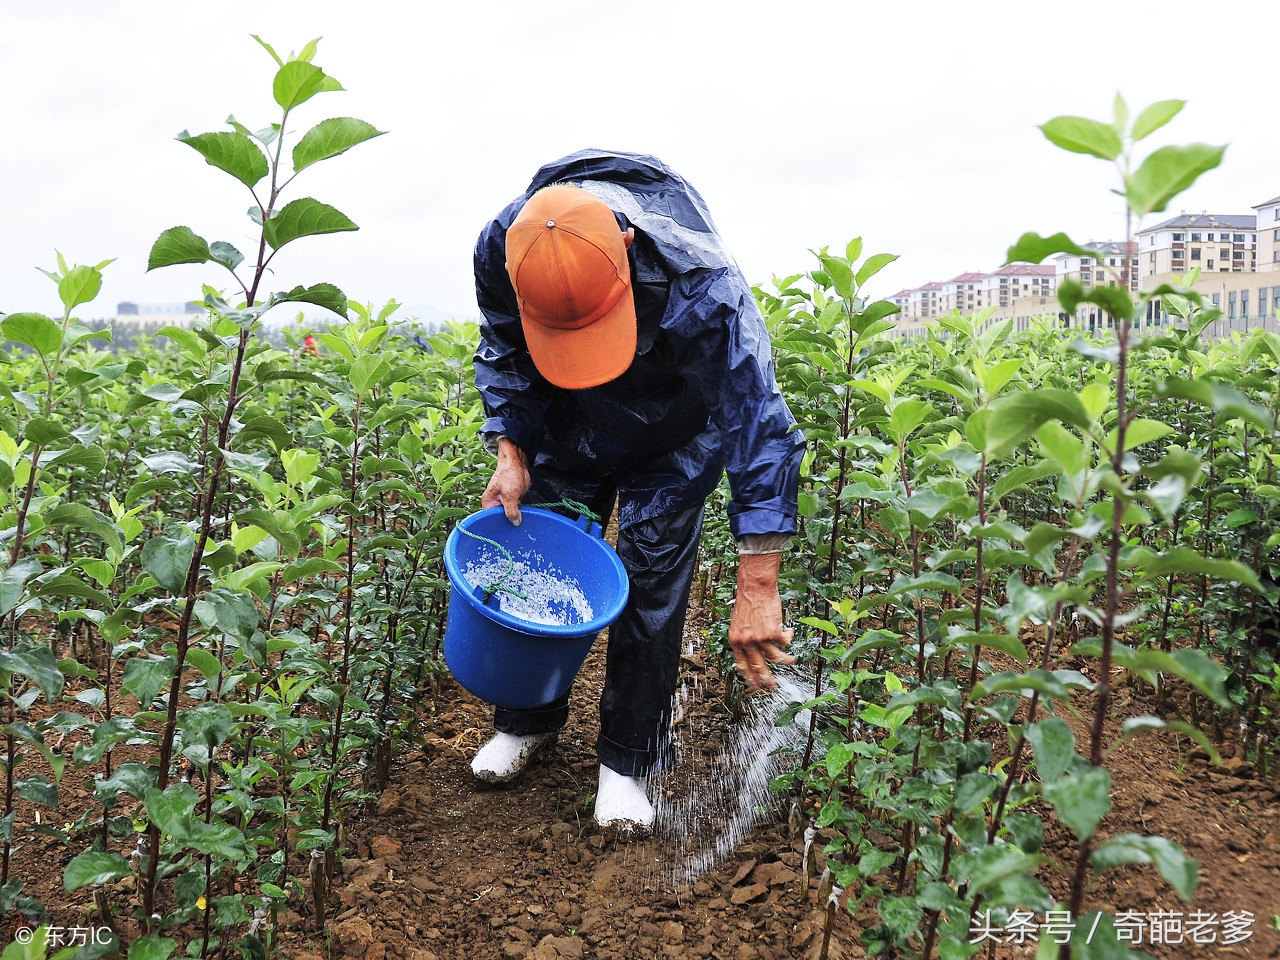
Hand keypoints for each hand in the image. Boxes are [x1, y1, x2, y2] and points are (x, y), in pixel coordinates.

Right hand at [481, 437, 530, 524]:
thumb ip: (511, 510)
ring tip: (521, 526)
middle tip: (515, 531)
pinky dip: (520, 514)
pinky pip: (516, 510)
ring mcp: (504, 502)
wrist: (517, 462)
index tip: (505, 533)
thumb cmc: (508, 474)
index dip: (496, 526)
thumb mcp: (510, 495)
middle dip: (507, 523)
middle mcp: (495, 503)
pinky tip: (524, 519)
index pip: (489, 519)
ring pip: (509, 515)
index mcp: (488, 502)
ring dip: (515, 519)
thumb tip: (515, 523)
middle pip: (500, 519)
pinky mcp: (513, 500)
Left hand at [728, 552, 795, 691]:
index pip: (741, 664)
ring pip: (775, 656)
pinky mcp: (773, 632)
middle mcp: (746, 641)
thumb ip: (745, 637)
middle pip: (758, 666)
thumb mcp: (740, 622)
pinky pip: (784, 642)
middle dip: (767, 678)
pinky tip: (789, 631)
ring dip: (785, 659)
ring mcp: (760, 638)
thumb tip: (756, 651)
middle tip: (772, 685)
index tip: (755, 684)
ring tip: (791, 660)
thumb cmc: (749, 600)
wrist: (755, 586)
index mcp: (735, 640)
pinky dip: (788, 637)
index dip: (749, 676)